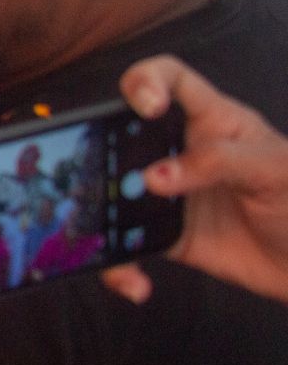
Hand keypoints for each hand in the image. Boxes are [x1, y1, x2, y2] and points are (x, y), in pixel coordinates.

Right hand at [102, 57, 287, 305]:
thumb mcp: (275, 170)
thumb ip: (220, 162)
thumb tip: (154, 176)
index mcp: (212, 121)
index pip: (170, 80)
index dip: (148, 81)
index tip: (146, 108)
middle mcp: (181, 152)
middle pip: (121, 134)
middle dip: (96, 150)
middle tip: (97, 176)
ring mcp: (168, 195)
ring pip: (112, 192)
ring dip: (95, 215)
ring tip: (102, 235)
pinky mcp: (163, 235)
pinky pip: (124, 247)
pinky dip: (120, 268)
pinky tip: (136, 284)